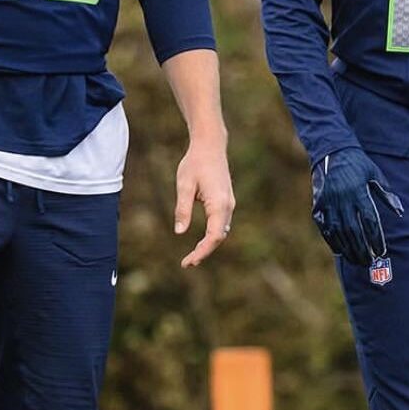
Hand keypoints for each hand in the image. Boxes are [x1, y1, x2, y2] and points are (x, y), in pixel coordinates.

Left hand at [174, 136, 234, 268]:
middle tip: (187, 263)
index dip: (202, 252)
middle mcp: (228, 205)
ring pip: (221, 232)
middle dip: (204, 252)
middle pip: (219, 237)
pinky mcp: (226, 201)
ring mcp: (229, 203)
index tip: (188, 262)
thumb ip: (182, 209)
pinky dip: (212, 236)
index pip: (213, 236)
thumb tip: (179, 232)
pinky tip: (201, 242)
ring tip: (192, 256)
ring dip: (208, 245)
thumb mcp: (184, 185)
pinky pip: (221, 224)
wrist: (210, 145)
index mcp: (218, 203)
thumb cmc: (195, 163)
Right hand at [311, 147, 403, 265]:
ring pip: (338, 233)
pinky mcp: (318, 205)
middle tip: (369, 263)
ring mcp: (329, 203)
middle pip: (353, 232)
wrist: (332, 151)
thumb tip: (399, 212)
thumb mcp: (375, 174)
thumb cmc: (358, 164)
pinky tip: (340, 251)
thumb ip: (387, 194)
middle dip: (362, 250)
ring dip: (348, 249)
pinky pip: (324, 228)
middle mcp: (343, 200)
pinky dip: (332, 241)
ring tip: (357, 261)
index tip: (381, 251)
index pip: (369, 222)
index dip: (375, 239)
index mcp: (358, 192)